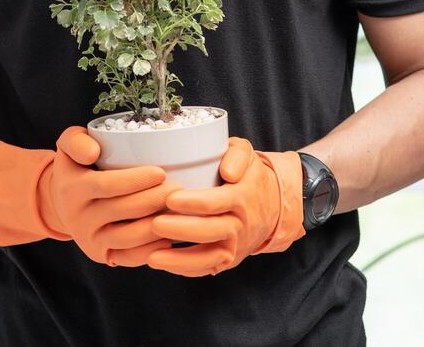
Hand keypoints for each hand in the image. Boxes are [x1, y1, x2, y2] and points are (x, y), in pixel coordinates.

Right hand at [39, 126, 182, 266]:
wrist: (61, 202)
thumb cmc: (77, 165)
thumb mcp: (68, 145)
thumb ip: (76, 141)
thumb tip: (93, 152)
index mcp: (72, 188)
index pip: (107, 185)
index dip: (135, 180)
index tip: (161, 172)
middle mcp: (78, 217)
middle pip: (123, 211)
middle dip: (155, 200)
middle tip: (180, 189)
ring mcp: (90, 239)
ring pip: (129, 237)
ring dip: (158, 225)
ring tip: (179, 210)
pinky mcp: (101, 255)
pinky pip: (130, 257)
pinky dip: (152, 248)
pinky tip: (170, 234)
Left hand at [145, 136, 305, 276]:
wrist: (272, 205)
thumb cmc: (248, 175)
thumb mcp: (246, 154)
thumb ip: (238, 155)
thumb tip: (228, 172)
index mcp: (242, 196)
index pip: (218, 201)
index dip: (194, 202)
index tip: (170, 199)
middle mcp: (241, 224)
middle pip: (212, 231)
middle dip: (182, 230)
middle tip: (154, 224)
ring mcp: (235, 245)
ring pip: (209, 257)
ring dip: (180, 260)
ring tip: (152, 257)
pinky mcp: (228, 259)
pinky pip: (207, 269)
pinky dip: (184, 269)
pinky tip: (161, 262)